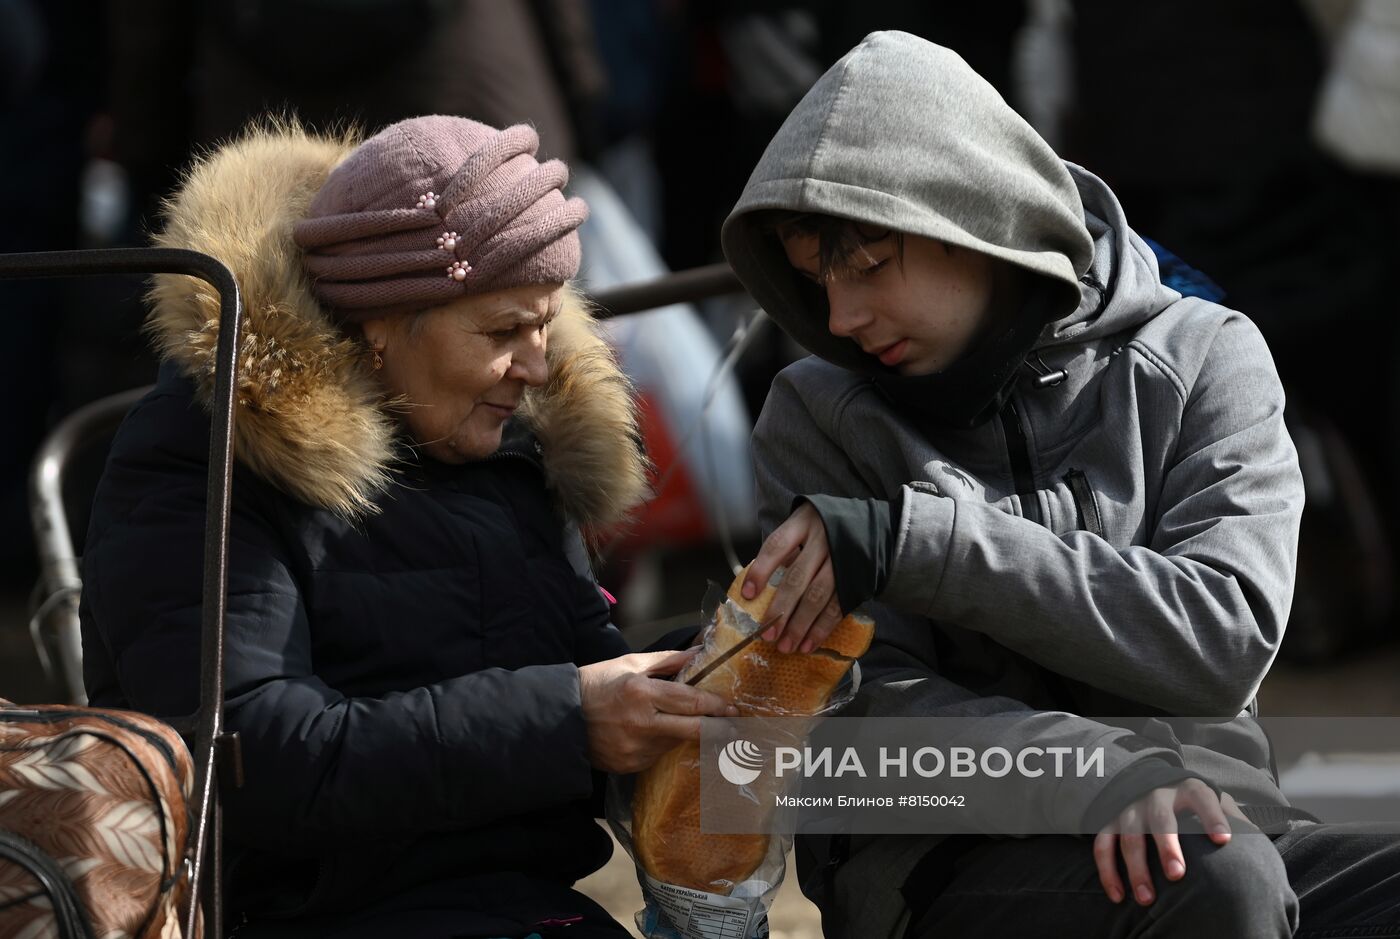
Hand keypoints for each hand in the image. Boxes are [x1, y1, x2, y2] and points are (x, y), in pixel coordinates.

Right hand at [578, 650, 737, 773]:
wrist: (559, 717)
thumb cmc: (596, 683)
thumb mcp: (630, 663)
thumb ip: (668, 661)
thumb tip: (700, 653)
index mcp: (641, 693)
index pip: (690, 702)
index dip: (715, 706)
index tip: (732, 708)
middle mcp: (641, 724)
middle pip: (692, 731)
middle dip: (717, 728)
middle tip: (733, 726)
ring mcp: (635, 749)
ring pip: (675, 743)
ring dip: (683, 734)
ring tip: (677, 722)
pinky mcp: (629, 766)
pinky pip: (657, 755)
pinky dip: (661, 744)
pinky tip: (650, 733)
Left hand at [742, 503, 842, 653]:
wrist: (868, 525)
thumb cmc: (823, 529)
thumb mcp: (802, 527)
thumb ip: (784, 552)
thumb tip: (759, 588)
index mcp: (803, 523)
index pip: (777, 546)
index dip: (761, 570)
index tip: (748, 594)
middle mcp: (823, 541)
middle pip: (797, 578)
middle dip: (781, 609)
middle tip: (767, 634)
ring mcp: (841, 560)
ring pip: (818, 596)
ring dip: (800, 625)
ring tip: (786, 646)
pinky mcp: (854, 580)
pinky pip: (837, 607)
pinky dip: (822, 628)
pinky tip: (809, 644)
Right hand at [1093, 780, 1250, 905]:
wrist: (1147, 779)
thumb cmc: (1190, 800)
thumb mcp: (1212, 799)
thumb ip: (1232, 815)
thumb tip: (1254, 840)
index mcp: (1187, 789)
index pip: (1202, 799)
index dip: (1213, 818)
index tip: (1223, 841)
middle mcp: (1156, 795)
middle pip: (1161, 818)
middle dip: (1167, 846)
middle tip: (1177, 874)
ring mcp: (1130, 807)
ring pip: (1129, 836)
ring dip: (1136, 867)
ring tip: (1147, 898)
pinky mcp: (1109, 821)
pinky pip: (1103, 846)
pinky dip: (1108, 871)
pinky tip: (1119, 895)